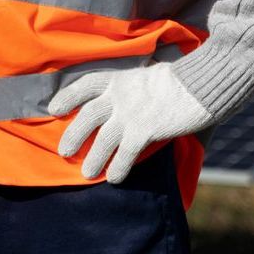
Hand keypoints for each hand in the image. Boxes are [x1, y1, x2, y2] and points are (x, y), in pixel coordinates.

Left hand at [47, 62, 213, 184]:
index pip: (85, 85)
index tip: (53, 108)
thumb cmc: (181, 78)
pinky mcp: (143, 129)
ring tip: (86, 173)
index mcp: (118, 77)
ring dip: (94, 158)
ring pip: (102, 139)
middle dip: (73, 135)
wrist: (200, 83)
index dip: (67, 96)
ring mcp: (129, 112)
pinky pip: (125, 152)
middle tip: (63, 151)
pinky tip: (114, 178)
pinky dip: (118, 166)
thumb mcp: (150, 75)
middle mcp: (118, 94)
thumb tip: (138, 103)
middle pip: (87, 116)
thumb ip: (137, 89)